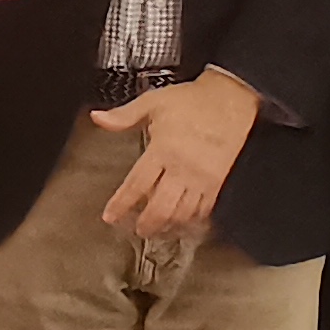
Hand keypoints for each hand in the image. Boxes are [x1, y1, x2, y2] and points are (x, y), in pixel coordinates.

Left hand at [97, 65, 259, 237]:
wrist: (231, 99)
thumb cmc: (193, 101)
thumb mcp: (154, 102)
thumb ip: (124, 115)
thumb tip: (98, 118)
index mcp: (163, 149)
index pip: (136, 184)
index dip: (121, 204)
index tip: (110, 216)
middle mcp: (182, 168)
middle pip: (160, 207)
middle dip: (147, 224)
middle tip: (138, 230)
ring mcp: (202, 178)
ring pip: (182, 213)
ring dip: (168, 226)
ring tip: (158, 230)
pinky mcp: (218, 182)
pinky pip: (204, 209)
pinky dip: (192, 220)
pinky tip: (183, 221)